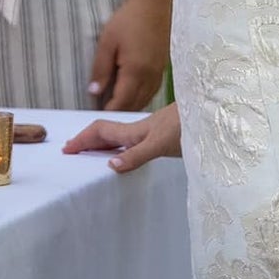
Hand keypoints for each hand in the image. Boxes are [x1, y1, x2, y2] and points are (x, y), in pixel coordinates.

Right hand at [62, 102, 180, 173]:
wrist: (213, 113)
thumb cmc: (189, 128)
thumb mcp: (162, 144)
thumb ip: (137, 155)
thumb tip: (110, 165)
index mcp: (135, 131)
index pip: (101, 132)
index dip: (82, 139)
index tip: (66, 149)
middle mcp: (140, 130)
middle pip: (106, 132)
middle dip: (86, 140)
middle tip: (71, 149)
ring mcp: (151, 131)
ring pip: (119, 135)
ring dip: (101, 142)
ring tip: (91, 151)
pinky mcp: (163, 134)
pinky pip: (132, 140)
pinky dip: (119, 145)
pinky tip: (126, 150)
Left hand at [87, 0, 168, 110]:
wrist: (155, 5)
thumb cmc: (128, 20)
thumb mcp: (107, 41)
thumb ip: (100, 69)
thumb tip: (94, 92)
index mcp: (135, 72)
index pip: (122, 102)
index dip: (110, 111)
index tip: (97, 116)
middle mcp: (150, 77)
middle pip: (135, 104)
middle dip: (120, 112)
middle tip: (105, 114)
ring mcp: (159, 74)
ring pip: (145, 100)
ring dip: (131, 106)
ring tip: (116, 107)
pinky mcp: (163, 69)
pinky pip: (152, 92)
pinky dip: (142, 98)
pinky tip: (133, 95)